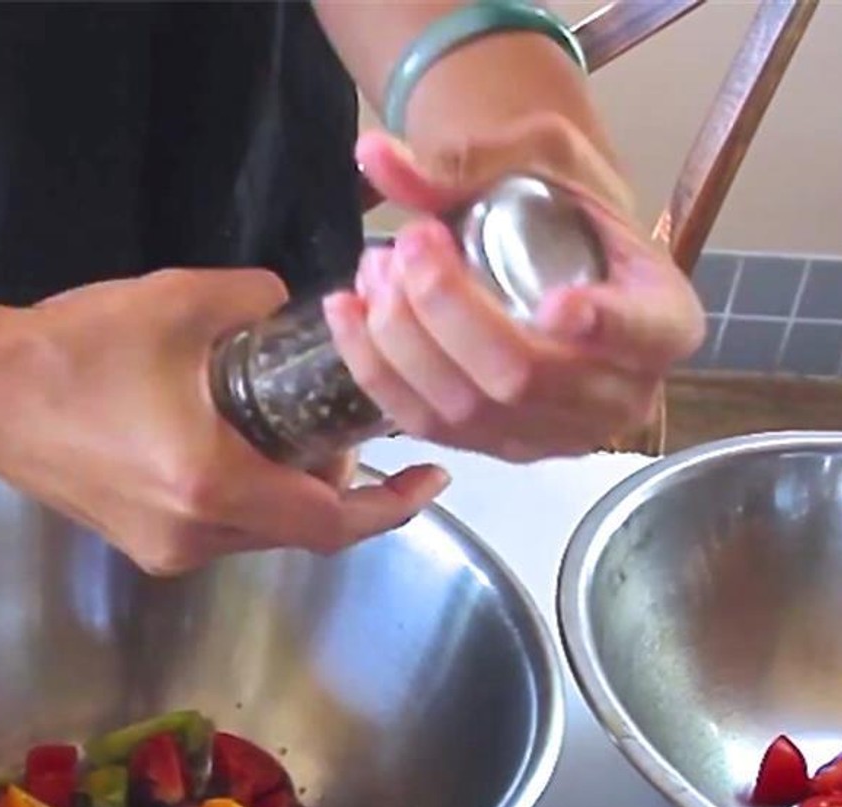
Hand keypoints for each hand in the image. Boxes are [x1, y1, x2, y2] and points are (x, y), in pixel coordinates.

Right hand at [0, 268, 449, 575]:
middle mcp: (191, 536)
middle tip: (347, 428)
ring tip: (293, 428)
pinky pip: (213, 526)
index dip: (393, 506)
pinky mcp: (131, 538)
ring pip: (255, 531)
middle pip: (297, 530)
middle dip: (337, 488)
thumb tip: (283, 307)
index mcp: (213, 487)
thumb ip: (258, 298)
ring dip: (288, 491)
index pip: (331, 522)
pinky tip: (232, 442)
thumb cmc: (72, 349)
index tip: (434, 478)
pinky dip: (244, 494)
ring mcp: (158, 546)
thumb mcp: (183, 299)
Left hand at [325, 113, 705, 461]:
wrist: (554, 256)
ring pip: (466, 408)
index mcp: (664, 318)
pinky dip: (376, 368)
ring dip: (401, 340)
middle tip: (408, 243)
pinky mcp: (494, 449)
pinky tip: (346, 314)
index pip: (646, 332)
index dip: (605, 326)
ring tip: (373, 270)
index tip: (559, 305)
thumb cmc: (563, 209)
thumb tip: (371, 152)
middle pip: (523, 374)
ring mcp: (553, 434)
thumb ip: (464, 164)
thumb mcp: (535, 165)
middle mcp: (618, 393)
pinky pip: (426, 425)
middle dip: (448, 309)